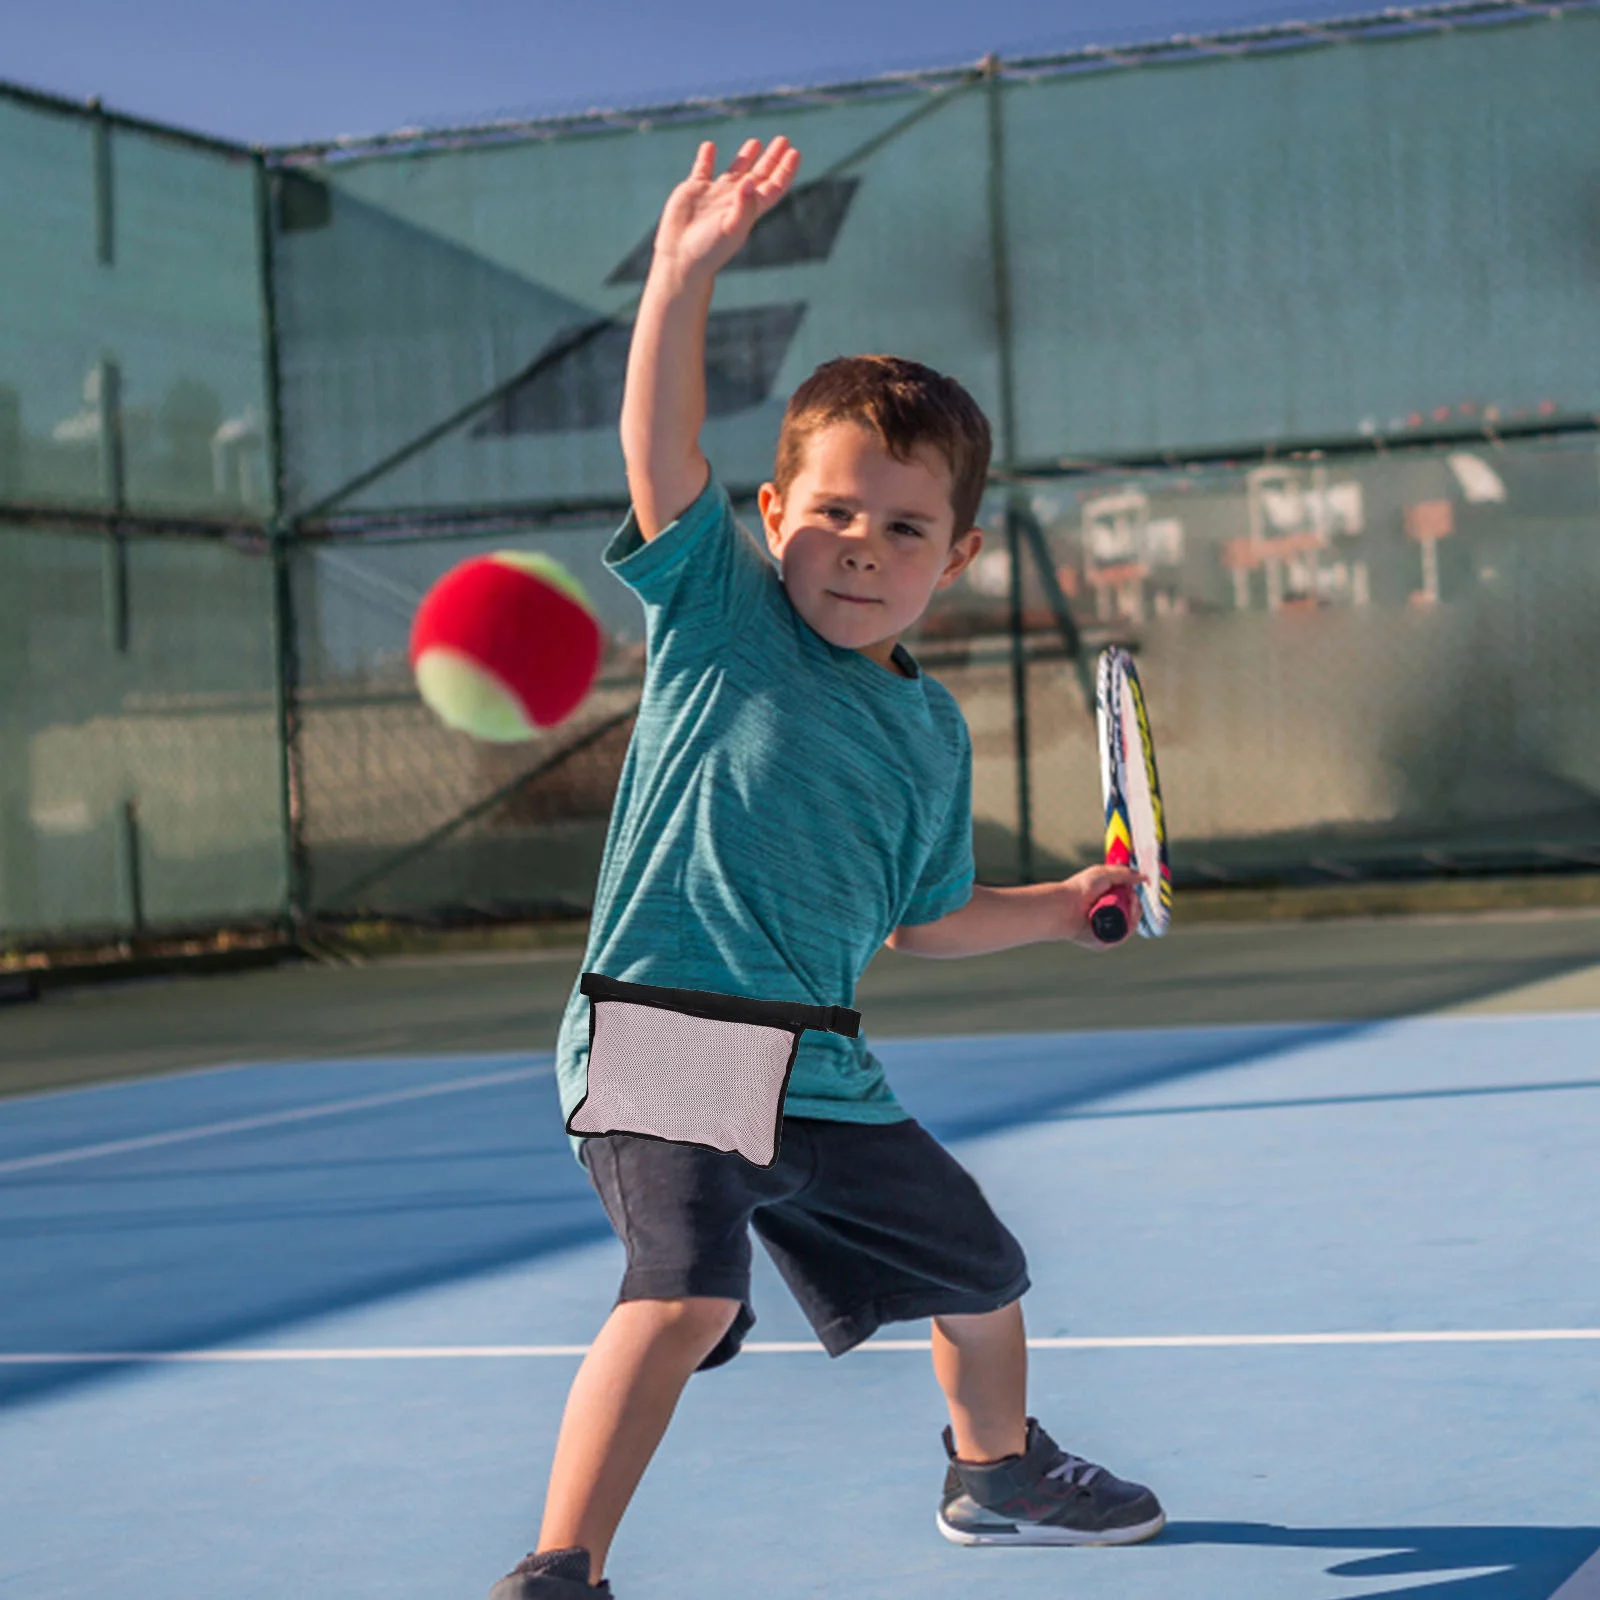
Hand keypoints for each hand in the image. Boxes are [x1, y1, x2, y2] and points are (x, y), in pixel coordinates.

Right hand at [651, 136, 801, 281]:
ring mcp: (715, 195)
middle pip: (759, 176)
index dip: (785, 171)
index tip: (794, 153)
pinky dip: (706, 158)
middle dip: (772, 159)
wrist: (681, 258)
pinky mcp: (694, 191)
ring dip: (745, 157)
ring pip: (734, 171)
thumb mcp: (731, 229)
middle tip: (784, 140)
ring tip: (756, 142)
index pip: (773, 187)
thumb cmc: (709, 250)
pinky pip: (702, 170)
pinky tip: (709, 146)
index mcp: (749, 210)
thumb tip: (749, 181)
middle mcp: (735, 200)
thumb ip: (744, 206)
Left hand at [1057, 864, 1146, 949]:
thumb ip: (1125, 874)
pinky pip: (1121, 938)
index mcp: (1107, 904)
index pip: (1129, 905)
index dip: (1134, 899)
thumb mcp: (1104, 874)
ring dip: (1134, 916)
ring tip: (1127, 905)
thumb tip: (1145, 878)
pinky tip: (1125, 919)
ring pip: (1130, 927)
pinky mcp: (1102, 942)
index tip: (1134, 892)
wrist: (1065, 905)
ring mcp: (1105, 931)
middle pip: (1132, 916)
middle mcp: (1106, 919)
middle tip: (1132, 898)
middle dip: (1136, 906)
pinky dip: (1126, 929)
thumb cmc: (1080, 888)